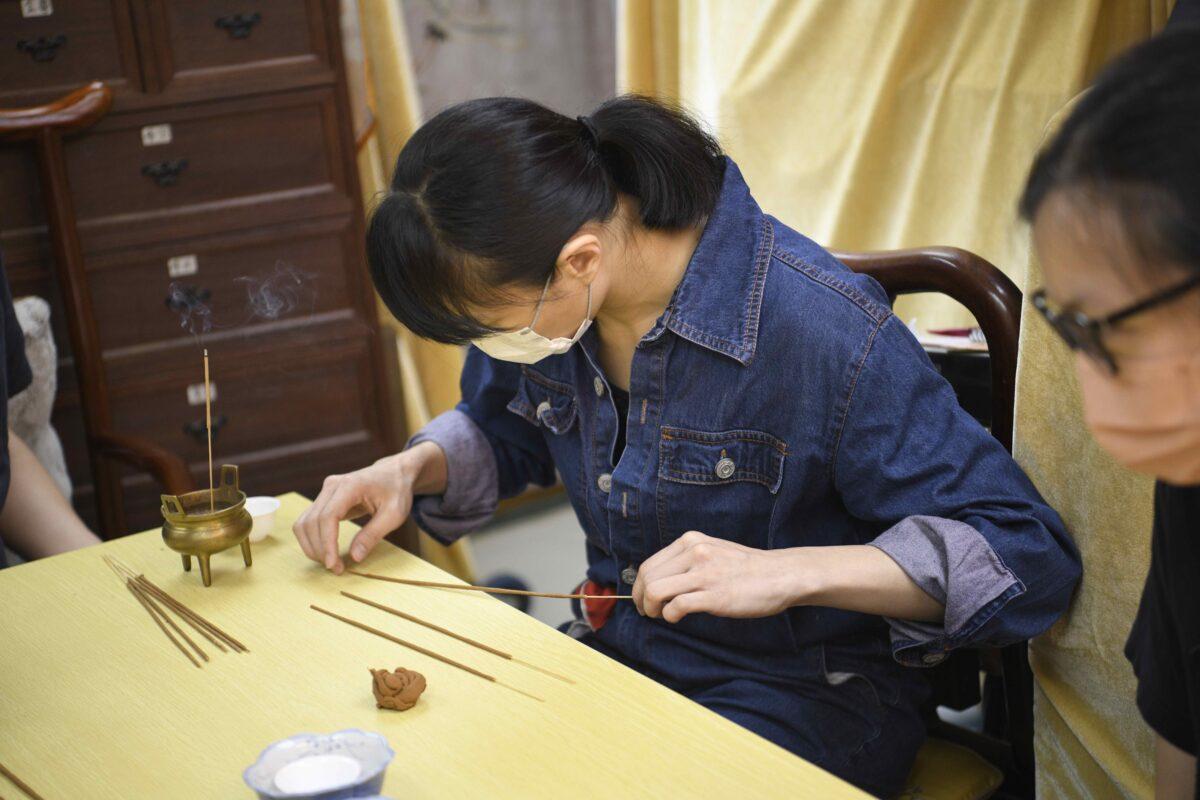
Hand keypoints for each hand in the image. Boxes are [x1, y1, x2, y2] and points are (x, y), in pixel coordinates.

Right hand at [293, 444, 439, 573]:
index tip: (333, 565)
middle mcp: (331, 486)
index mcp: (350, 486)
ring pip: (304, 523)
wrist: (394, 473)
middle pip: (312, 522)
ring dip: (312, 547)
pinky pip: (308, 521)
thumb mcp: (394, 514)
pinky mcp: (323, 499)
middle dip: (320, 549)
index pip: (328, 517)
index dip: (327, 543)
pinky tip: (325, 552)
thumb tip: (354, 557)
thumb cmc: (396, 491)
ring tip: (331, 563)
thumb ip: (373, 535)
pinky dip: (312, 539)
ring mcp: (325, 491)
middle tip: (337, 569)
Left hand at [631, 531, 803, 622]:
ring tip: (659, 615)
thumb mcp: (713, 550)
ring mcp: (704, 573)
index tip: (641, 598)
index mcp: (691, 541)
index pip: (649, 564)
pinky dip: (670, 615)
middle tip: (647, 612)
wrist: (780, 575)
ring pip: (656, 590)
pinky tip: (677, 618)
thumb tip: (660, 580)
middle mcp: (695, 552)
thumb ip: (687, 560)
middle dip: (640, 598)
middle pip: (648, 577)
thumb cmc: (747, 568)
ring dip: (651, 608)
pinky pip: (676, 606)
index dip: (639, 585)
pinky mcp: (714, 595)